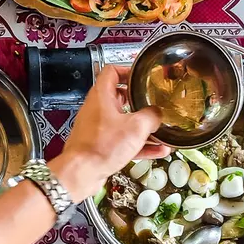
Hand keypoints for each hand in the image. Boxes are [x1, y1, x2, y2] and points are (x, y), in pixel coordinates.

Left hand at [54, 64, 166, 200]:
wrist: (81, 172)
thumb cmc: (100, 146)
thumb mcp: (136, 127)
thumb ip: (151, 116)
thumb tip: (157, 114)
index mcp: (101, 96)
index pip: (112, 72)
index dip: (127, 70)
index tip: (141, 75)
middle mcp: (97, 109)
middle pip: (120, 97)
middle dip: (140, 102)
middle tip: (154, 103)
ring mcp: (98, 128)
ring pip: (124, 122)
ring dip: (143, 127)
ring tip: (161, 132)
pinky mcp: (101, 145)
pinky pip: (123, 141)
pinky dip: (139, 144)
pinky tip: (157, 151)